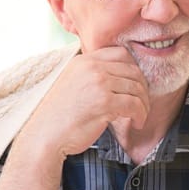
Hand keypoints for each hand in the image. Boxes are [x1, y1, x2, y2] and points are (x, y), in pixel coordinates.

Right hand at [12, 47, 148, 163]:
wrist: (45, 135)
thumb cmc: (60, 116)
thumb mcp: (72, 84)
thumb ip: (92, 76)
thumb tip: (121, 78)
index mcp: (83, 61)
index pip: (120, 53)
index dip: (134, 69)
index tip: (135, 86)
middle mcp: (91, 67)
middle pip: (133, 71)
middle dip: (143, 90)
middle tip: (141, 105)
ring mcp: (98, 83)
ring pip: (137, 88)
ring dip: (143, 105)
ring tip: (139, 117)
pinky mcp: (104, 102)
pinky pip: (135, 104)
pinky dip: (141, 115)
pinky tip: (137, 123)